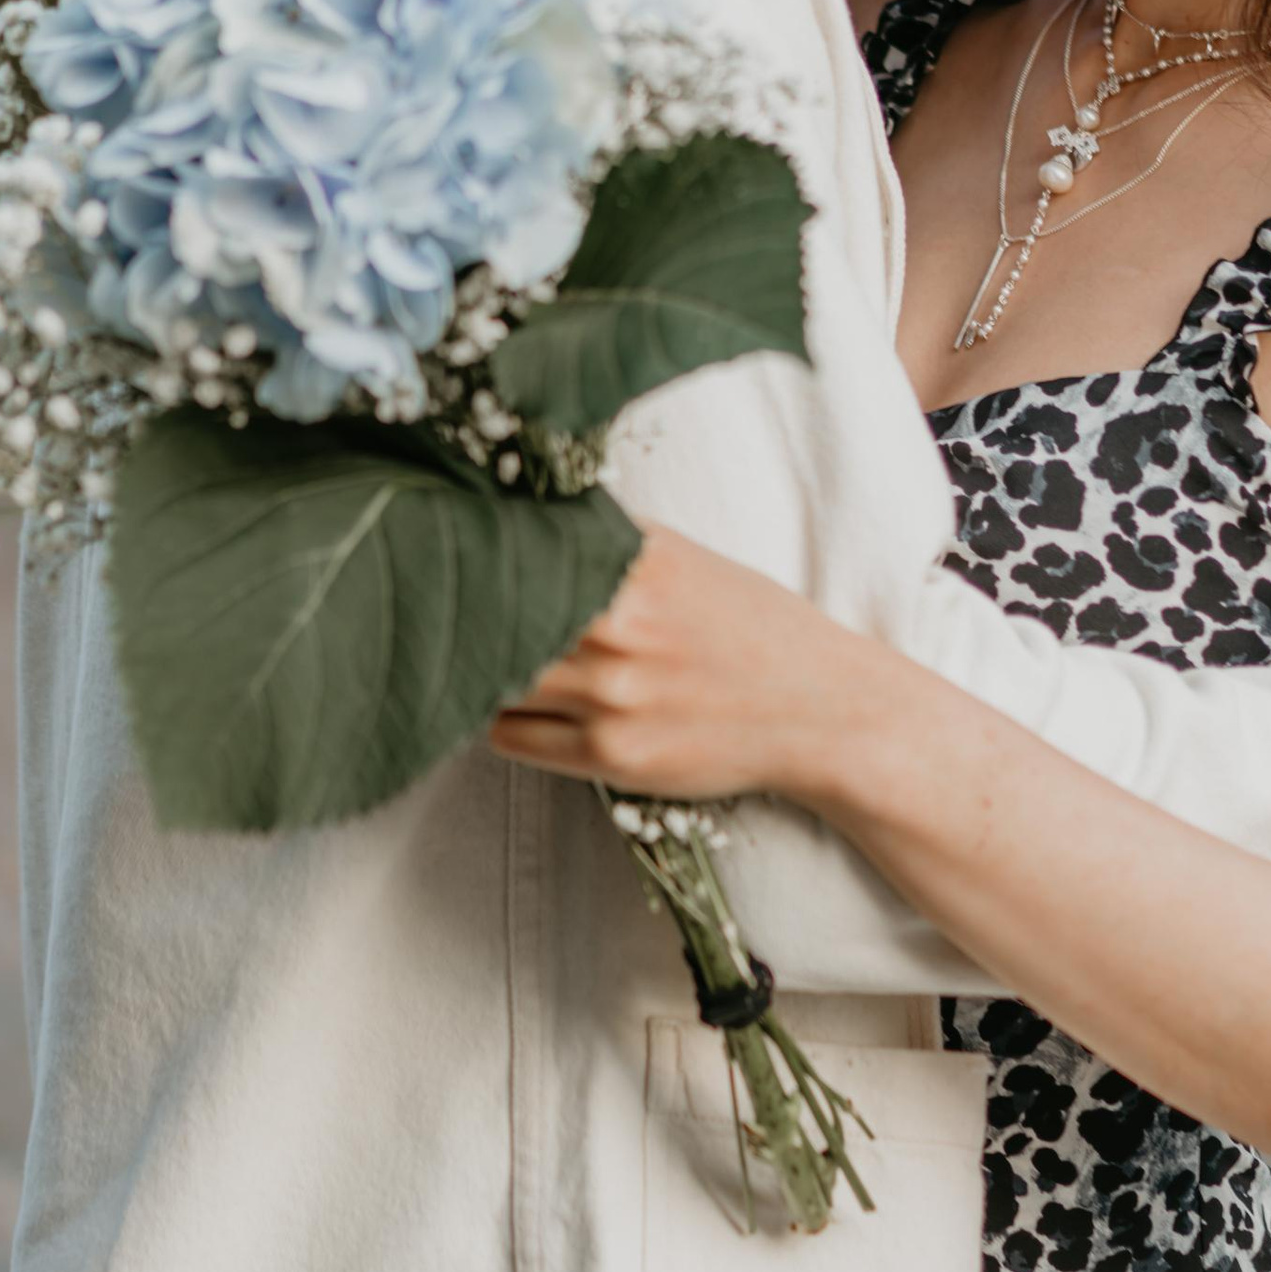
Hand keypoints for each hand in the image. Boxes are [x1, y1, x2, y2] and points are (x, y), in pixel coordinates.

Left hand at [489, 529, 880, 803]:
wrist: (820, 711)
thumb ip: (606, 540)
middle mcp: (618, 624)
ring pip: (491, 676)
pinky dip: (505, 718)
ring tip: (491, 661)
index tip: (450, 554)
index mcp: (636, 562)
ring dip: (483, 670)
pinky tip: (528, 705)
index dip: (472, 553)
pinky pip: (507, 735)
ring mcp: (611, 694)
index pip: (512, 547)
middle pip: (490, 615)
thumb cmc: (752, 629)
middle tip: (450, 610)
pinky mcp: (610, 754)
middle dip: (466, 614)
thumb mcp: (684, 560)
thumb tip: (516, 517)